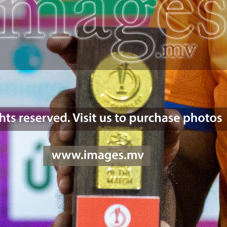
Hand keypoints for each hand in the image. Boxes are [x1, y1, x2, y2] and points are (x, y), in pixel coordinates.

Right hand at [46, 34, 183, 226]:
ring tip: (69, 169)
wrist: (148, 179)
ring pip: (57, 135)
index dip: (67, 47)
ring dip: (61, 151)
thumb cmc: (154, 142)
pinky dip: (63, 174)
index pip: (81, 61)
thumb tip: (171, 118)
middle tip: (69, 131)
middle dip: (62, 116)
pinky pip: (60, 162)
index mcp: (104, 90)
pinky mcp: (71, 158)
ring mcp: (74, 134)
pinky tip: (68, 184)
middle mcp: (84, 108)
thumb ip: (170, 124)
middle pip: (62, 102)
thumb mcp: (166, 133)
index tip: (55, 42)